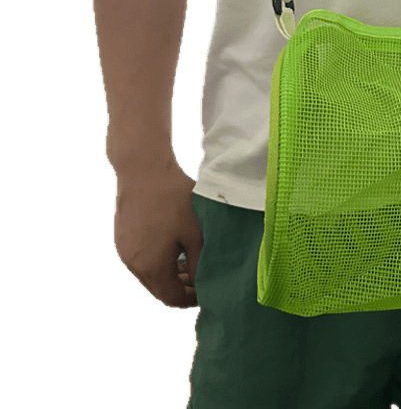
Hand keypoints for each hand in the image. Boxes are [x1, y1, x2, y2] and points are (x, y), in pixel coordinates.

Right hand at [114, 158, 203, 307]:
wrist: (143, 168)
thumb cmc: (173, 199)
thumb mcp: (196, 233)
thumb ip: (200, 264)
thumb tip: (203, 285)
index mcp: (150, 267)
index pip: (172, 299)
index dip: (193, 299)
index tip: (210, 289)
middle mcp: (132, 264)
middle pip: (159, 288)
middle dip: (183, 286)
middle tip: (204, 274)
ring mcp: (124, 250)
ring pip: (150, 274)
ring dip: (171, 272)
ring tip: (193, 258)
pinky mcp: (122, 236)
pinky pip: (142, 258)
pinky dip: (159, 259)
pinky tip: (175, 244)